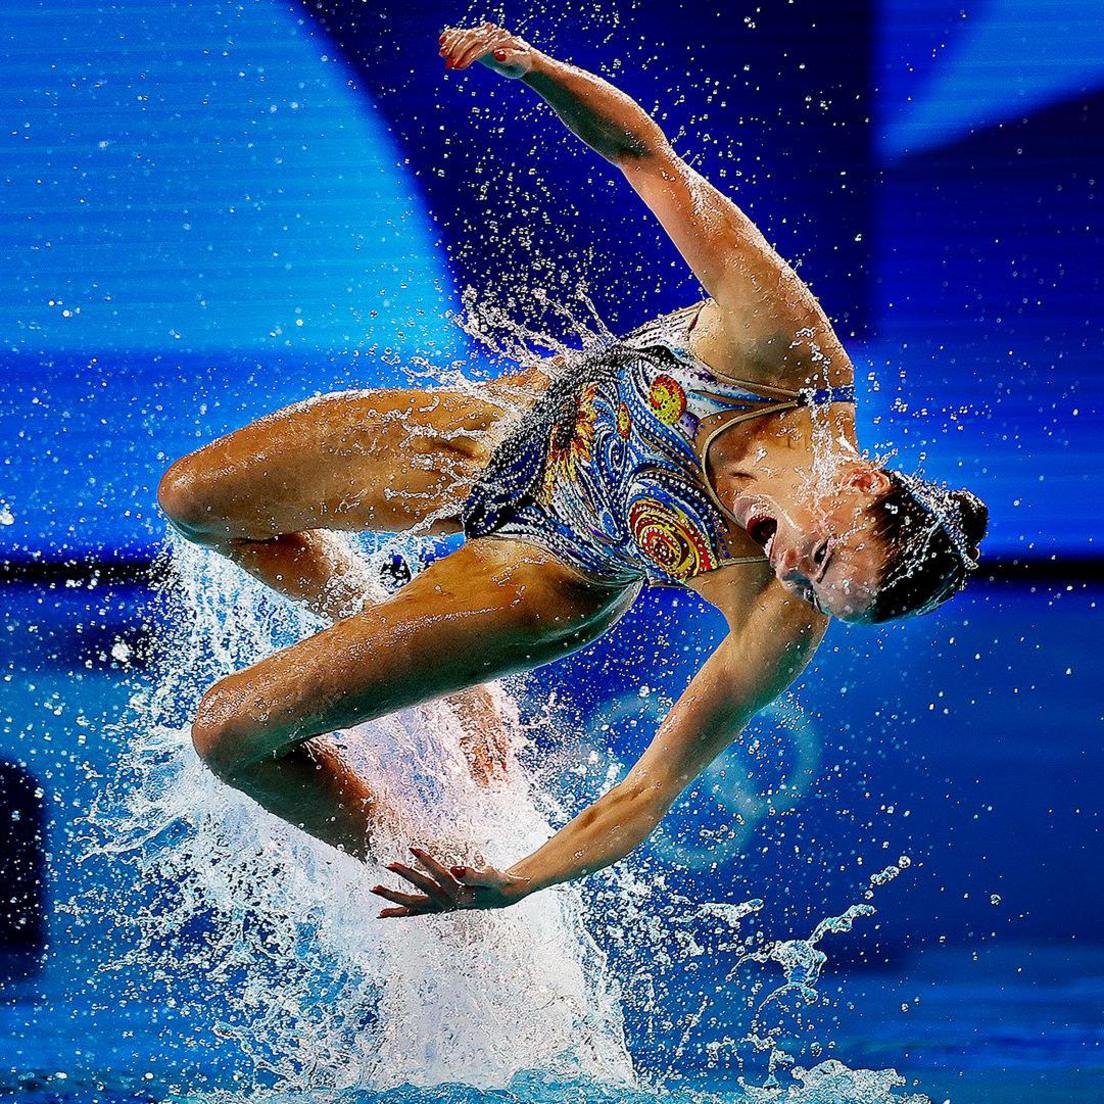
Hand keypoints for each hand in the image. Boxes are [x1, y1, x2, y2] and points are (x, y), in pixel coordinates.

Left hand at [371, 846, 525, 917]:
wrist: (501, 896)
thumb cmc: (497, 883)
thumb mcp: (491, 877)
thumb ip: (473, 874)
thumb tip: (454, 869)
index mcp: (460, 896)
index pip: (440, 877)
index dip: (427, 862)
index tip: (413, 847)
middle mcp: (447, 904)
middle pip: (422, 892)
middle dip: (406, 877)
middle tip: (389, 864)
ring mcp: (440, 908)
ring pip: (412, 905)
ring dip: (392, 898)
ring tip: (373, 889)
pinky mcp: (437, 907)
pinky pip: (414, 912)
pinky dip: (398, 912)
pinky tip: (382, 913)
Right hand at [438, 22, 537, 79]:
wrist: (521, 56)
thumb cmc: (521, 62)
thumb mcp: (520, 62)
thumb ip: (511, 57)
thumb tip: (498, 54)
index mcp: (500, 39)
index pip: (481, 46)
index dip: (469, 56)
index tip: (458, 67)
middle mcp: (490, 33)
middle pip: (471, 39)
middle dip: (458, 52)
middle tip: (448, 66)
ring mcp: (483, 34)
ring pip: (466, 35)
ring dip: (452, 45)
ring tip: (441, 54)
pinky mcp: (478, 37)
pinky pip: (463, 34)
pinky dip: (452, 36)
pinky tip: (441, 41)